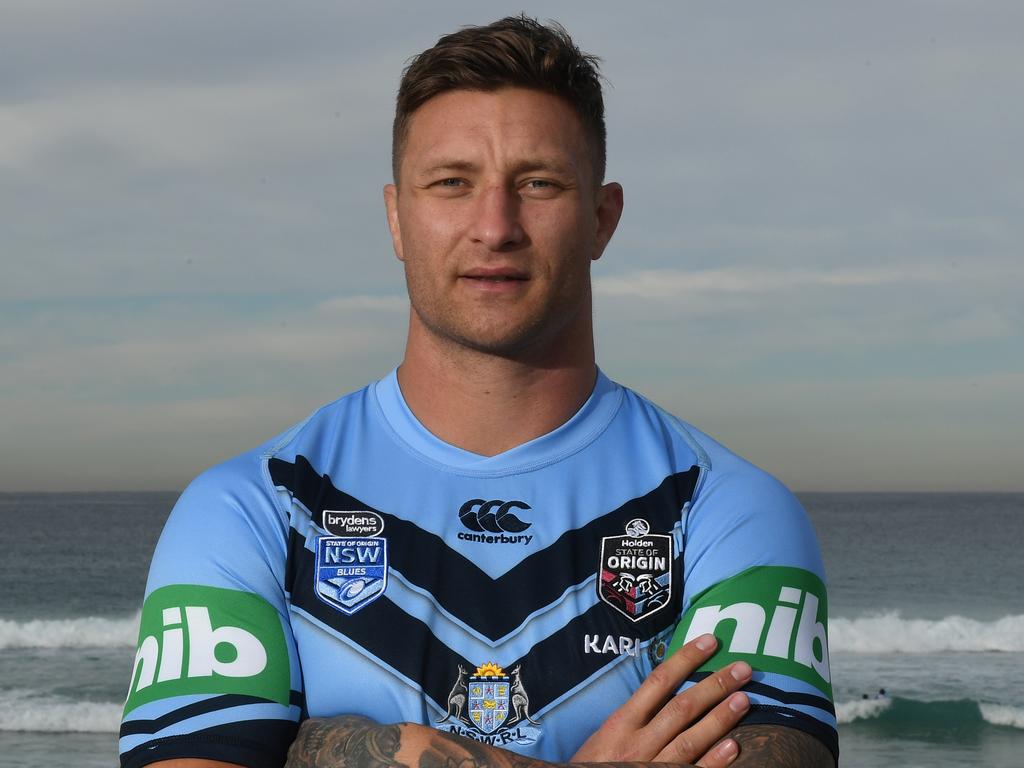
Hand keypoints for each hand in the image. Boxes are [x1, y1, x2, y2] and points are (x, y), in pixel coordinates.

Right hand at [570, 633, 750, 766]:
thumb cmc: (592, 765)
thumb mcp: (604, 735)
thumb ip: (632, 716)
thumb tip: (664, 690)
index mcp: (621, 722)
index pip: (659, 681)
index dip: (687, 659)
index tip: (710, 641)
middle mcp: (638, 742)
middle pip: (682, 707)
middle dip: (715, 685)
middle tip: (743, 669)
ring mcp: (652, 766)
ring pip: (691, 738)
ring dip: (720, 718)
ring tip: (745, 699)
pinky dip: (714, 761)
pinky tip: (734, 747)